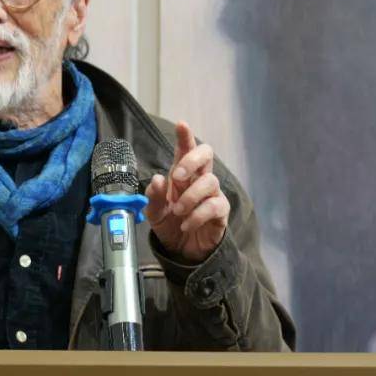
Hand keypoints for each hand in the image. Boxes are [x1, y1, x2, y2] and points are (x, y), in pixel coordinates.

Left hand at [145, 121, 229, 263]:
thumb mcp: (154, 212)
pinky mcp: (221, 212)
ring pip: (210, 181)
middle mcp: (198, 179)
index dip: (185, 136)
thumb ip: (154, 196)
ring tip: (178, 211)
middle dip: (191, 160)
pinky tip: (186, 224)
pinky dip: (198, 215)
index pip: (185, 150)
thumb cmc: (169, 224)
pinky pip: (214, 206)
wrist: (181, 250)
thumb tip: (158, 179)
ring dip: (190, 196)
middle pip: (206, 154)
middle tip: (176, 177)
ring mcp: (212, 194)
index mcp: (181, 174)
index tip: (182, 124)